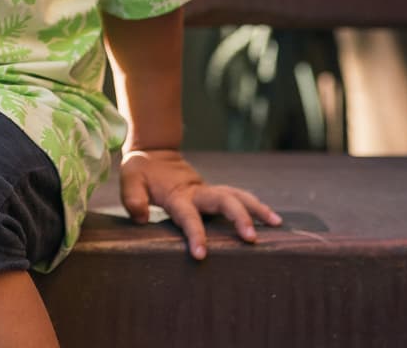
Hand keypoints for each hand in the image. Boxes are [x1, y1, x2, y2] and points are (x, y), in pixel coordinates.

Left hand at [119, 149, 281, 260]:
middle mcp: (197, 192)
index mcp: (176, 194)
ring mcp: (207, 191)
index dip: (195, 234)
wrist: (154, 151)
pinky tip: (272, 218)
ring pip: (236, 195)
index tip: (201, 255)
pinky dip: (255, 205)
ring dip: (256, 208)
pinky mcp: (213, 193)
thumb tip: (142, 217)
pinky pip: (237, 197)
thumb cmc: (141, 170)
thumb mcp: (130, 180)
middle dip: (238, 217)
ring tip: (277, 223)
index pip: (187, 216)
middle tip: (252, 238)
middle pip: (223, 200)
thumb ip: (133, 198)